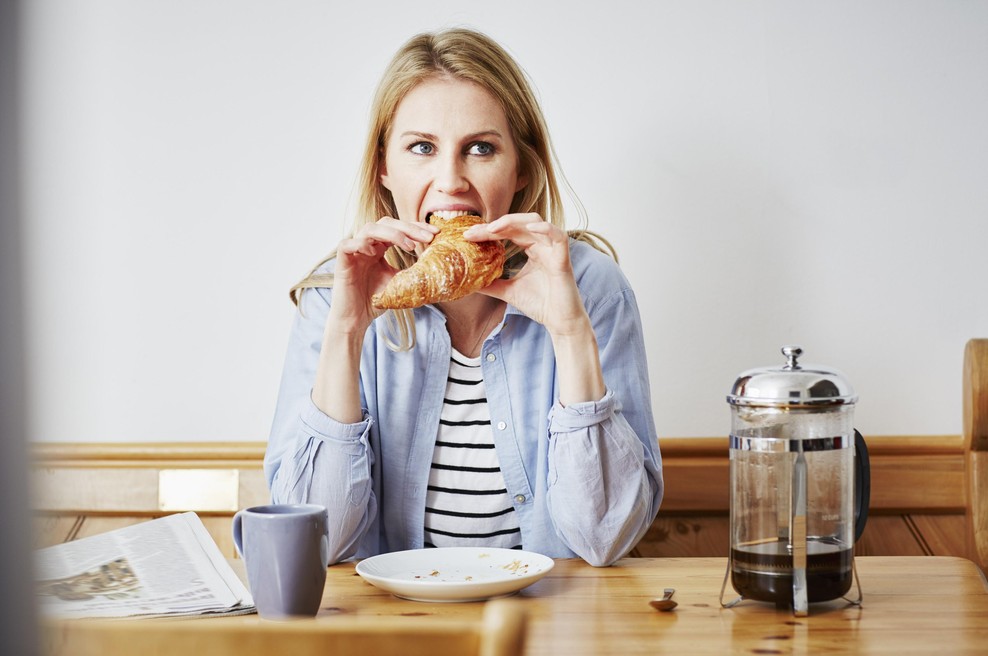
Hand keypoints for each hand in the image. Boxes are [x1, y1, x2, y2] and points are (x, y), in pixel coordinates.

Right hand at [329, 218, 437, 334]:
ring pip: (369, 228)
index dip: (417, 227)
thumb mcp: (399, 283)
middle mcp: (367, 245)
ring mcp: (354, 251)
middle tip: (428, 237)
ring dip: (392, 233)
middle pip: (386, 222)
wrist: (356, 319)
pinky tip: (374, 253)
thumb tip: (435, 266)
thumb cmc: (375, 301)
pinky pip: (347, 244)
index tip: (436, 233)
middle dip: (409, 227)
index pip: (399, 228)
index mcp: (380, 247)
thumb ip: (411, 271)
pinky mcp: (341, 261)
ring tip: (409, 246)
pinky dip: (360, 244)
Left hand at [464, 213, 588, 336]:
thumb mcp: (508, 291)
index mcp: (532, 249)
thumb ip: (491, 284)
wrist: (559, 322)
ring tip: (494, 228)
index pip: (508, 232)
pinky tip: (529, 228)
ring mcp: (553, 249)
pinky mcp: (563, 258)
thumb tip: (469, 282)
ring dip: (514, 221)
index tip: (468, 236)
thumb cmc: (540, 304)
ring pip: (535, 222)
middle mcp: (542, 245)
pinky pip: (559, 236)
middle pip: (517, 224)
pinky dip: (546, 229)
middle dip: (495, 225)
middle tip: (473, 232)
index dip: (488, 231)